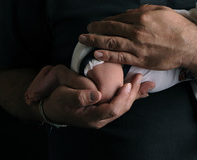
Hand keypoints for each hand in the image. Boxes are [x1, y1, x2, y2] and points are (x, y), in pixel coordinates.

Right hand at [33, 65, 154, 127]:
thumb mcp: (63, 96)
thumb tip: (97, 95)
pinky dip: (131, 96)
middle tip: (139, 77)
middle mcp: (100, 119)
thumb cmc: (57, 100)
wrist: (53, 108)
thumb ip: (79, 96)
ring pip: (123, 106)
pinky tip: (142, 90)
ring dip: (134, 93)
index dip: (121, 97)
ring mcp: (103, 116)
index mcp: (91, 117)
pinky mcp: (104, 111)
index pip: (112, 109)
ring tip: (143, 80)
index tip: (127, 84)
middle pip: (121, 108)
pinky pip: (121, 104)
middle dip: (132, 93)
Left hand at [78, 5, 196, 72]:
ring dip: (95, 42)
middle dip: (95, 30)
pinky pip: (120, 58)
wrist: (189, 45)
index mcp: (141, 18)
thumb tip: (128, 13)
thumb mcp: (161, 10)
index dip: (105, 22)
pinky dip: (107, 55)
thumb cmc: (177, 26)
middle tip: (85, 32)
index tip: (98, 24)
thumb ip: (143, 10)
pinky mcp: (141, 60)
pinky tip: (97, 54)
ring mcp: (137, 47)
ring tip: (84, 41)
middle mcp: (136, 32)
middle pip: (110, 30)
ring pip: (111, 43)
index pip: (117, 19)